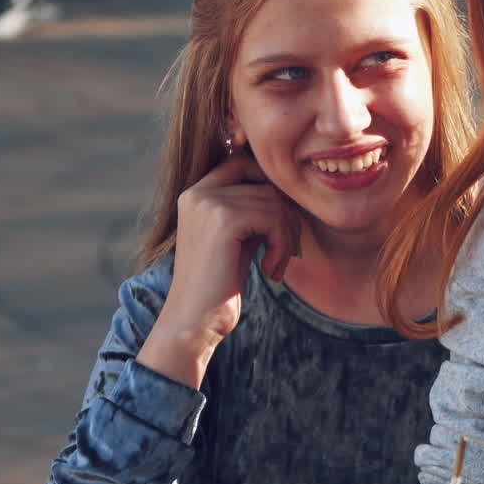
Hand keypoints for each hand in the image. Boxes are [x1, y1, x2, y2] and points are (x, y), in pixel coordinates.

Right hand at [140, 153, 299, 386]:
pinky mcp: (224, 219)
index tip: (278, 224)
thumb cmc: (219, 285)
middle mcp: (198, 192)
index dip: (268, 187)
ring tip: (276, 264)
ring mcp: (208, 203)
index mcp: (195, 193)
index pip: (242, 163)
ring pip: (274, 201)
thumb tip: (288, 188)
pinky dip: (282, 245)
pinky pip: (274, 217)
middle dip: (285, 216)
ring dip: (287, 236)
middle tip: (284, 250)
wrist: (194, 320)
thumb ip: (251, 208)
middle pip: (265, 183)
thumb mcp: (236, 238)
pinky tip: (271, 269)